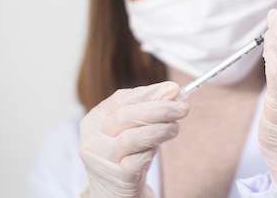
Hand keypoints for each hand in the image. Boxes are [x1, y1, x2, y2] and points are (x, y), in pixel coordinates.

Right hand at [79, 81, 188, 197]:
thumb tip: (172, 90)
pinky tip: (160, 148)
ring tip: (176, 128)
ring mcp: (102, 159)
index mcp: (94, 120)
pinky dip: (152, 151)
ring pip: (132, 138)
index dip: (149, 93)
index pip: (121, 99)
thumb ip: (150, 109)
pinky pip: (138, 160)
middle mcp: (93, 139)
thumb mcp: (135, 128)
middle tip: (183, 107)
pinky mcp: (116, 177)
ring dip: (160, 129)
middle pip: (126, 116)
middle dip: (159, 109)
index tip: (174, 89)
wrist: (115, 193)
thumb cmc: (127, 155)